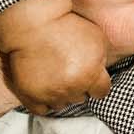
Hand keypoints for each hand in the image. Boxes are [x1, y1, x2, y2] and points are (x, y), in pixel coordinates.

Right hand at [0, 0, 112, 114]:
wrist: (30, 24)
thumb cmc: (63, 25)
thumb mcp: (95, 36)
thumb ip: (103, 59)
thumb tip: (103, 73)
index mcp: (90, 74)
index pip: (102, 92)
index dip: (96, 84)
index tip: (90, 77)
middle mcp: (72, 87)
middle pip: (81, 98)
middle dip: (78, 86)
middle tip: (68, 70)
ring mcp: (51, 94)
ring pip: (62, 104)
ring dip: (61, 93)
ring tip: (55, 75)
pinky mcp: (31, 97)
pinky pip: (42, 109)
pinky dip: (43, 100)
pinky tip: (44, 86)